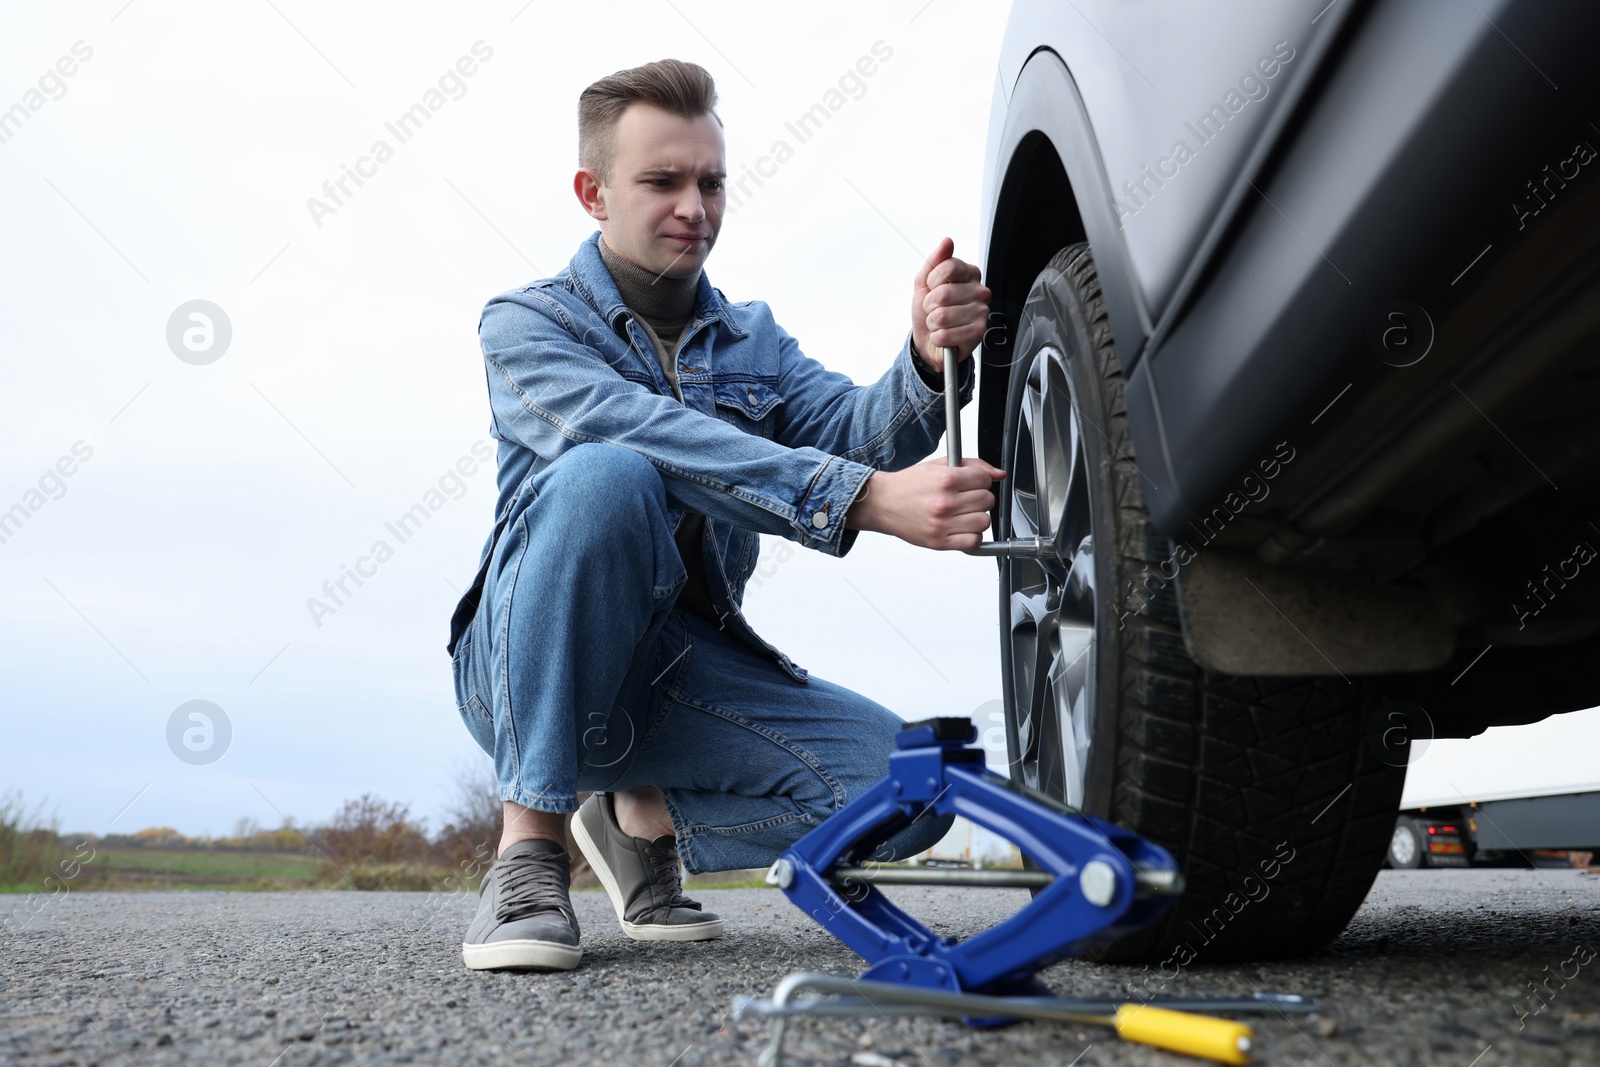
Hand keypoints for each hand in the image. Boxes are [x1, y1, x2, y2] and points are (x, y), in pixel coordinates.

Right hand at [844, 458, 1006, 549]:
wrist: (883, 504)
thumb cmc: (909, 486)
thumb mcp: (939, 465)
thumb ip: (972, 466)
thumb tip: (999, 474)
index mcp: (945, 479)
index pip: (985, 480)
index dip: (982, 480)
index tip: (973, 483)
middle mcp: (945, 502)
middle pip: (987, 500)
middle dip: (980, 497)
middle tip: (966, 497)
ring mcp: (943, 524)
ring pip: (984, 521)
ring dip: (977, 517)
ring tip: (963, 513)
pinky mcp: (939, 542)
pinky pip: (973, 541)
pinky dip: (972, 536)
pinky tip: (961, 528)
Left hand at [911, 237, 989, 376]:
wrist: (929, 340)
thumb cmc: (929, 310)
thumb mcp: (924, 283)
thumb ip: (935, 261)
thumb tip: (947, 241)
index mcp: (969, 274)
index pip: (948, 267)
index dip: (932, 281)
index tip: (932, 288)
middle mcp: (980, 291)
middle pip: (943, 293)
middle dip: (930, 305)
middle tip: (935, 310)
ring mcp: (982, 312)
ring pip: (942, 315)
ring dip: (933, 323)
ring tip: (940, 324)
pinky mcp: (979, 332)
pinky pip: (946, 334)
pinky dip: (938, 338)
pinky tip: (945, 336)